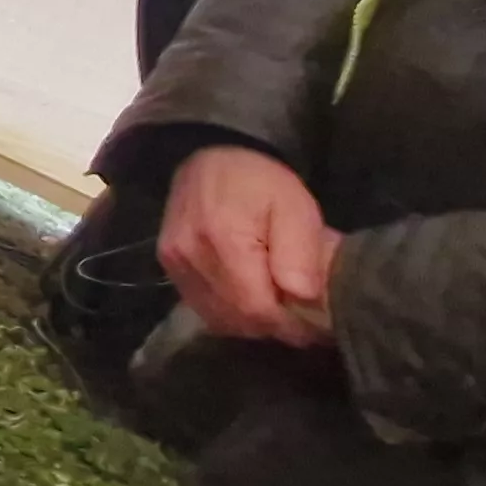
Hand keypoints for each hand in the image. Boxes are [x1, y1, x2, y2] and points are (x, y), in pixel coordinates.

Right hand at [162, 144, 341, 345]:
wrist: (209, 157)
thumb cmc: (259, 181)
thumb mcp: (295, 206)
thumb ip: (300, 251)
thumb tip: (301, 297)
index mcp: (222, 237)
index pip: (256, 307)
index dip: (290, 326)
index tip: (318, 328)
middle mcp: (188, 254)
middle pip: (237, 318)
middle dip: (275, 328)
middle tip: (305, 323)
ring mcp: (173, 261)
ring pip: (218, 318)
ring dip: (252, 324)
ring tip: (280, 312)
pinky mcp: (168, 265)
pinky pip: (202, 307)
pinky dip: (230, 315)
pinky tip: (251, 301)